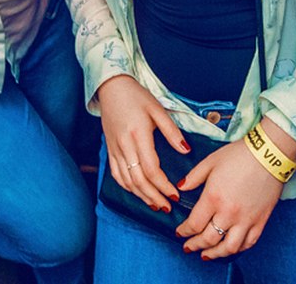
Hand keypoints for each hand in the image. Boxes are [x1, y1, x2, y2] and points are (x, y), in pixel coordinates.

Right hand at [96, 75, 188, 212]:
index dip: (163, 185)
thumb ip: (172, 132)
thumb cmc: (136, 96)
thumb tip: (186, 151)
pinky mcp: (110, 149)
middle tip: (167, 207)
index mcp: (138, 134)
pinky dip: (127, 187)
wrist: (111, 87)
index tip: (175, 195)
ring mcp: (115, 148)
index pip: (151, 169)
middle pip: (138, 179)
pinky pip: (116, 174)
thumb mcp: (158, 109)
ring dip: (141, 195)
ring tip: (155, 204)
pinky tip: (137, 192)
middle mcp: (124, 145)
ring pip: (126, 180)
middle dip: (153, 196)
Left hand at [174, 137, 283, 259]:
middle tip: (188, 247)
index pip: (194, 224)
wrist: (269, 154)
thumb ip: (193, 177)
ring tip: (206, 255)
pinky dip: (237, 249)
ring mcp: (246, 219)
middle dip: (195, 245)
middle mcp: (229, 213)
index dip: (184, 231)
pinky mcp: (260, 221)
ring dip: (214, 254)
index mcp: (213, 198)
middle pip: (208, 239)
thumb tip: (180, 187)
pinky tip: (229, 248)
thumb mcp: (210, 161)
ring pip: (228, 247)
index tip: (179, 233)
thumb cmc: (239, 155)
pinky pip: (248, 243)